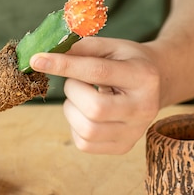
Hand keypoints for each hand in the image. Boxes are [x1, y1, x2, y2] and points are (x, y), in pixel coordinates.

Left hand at [30, 37, 161, 153]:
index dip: (64, 65)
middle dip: (72, 91)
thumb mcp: (110, 47)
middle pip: (94, 108)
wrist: (157, 84)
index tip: (37, 59)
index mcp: (143, 76)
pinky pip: (84, 143)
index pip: (98, 72)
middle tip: (77, 81)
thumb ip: (81, 49)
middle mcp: (144, 108)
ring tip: (82, 96)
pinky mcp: (123, 147)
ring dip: (71, 110)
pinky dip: (75, 126)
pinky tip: (86, 112)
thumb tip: (44, 55)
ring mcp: (135, 132)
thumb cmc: (127, 62)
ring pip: (87, 130)